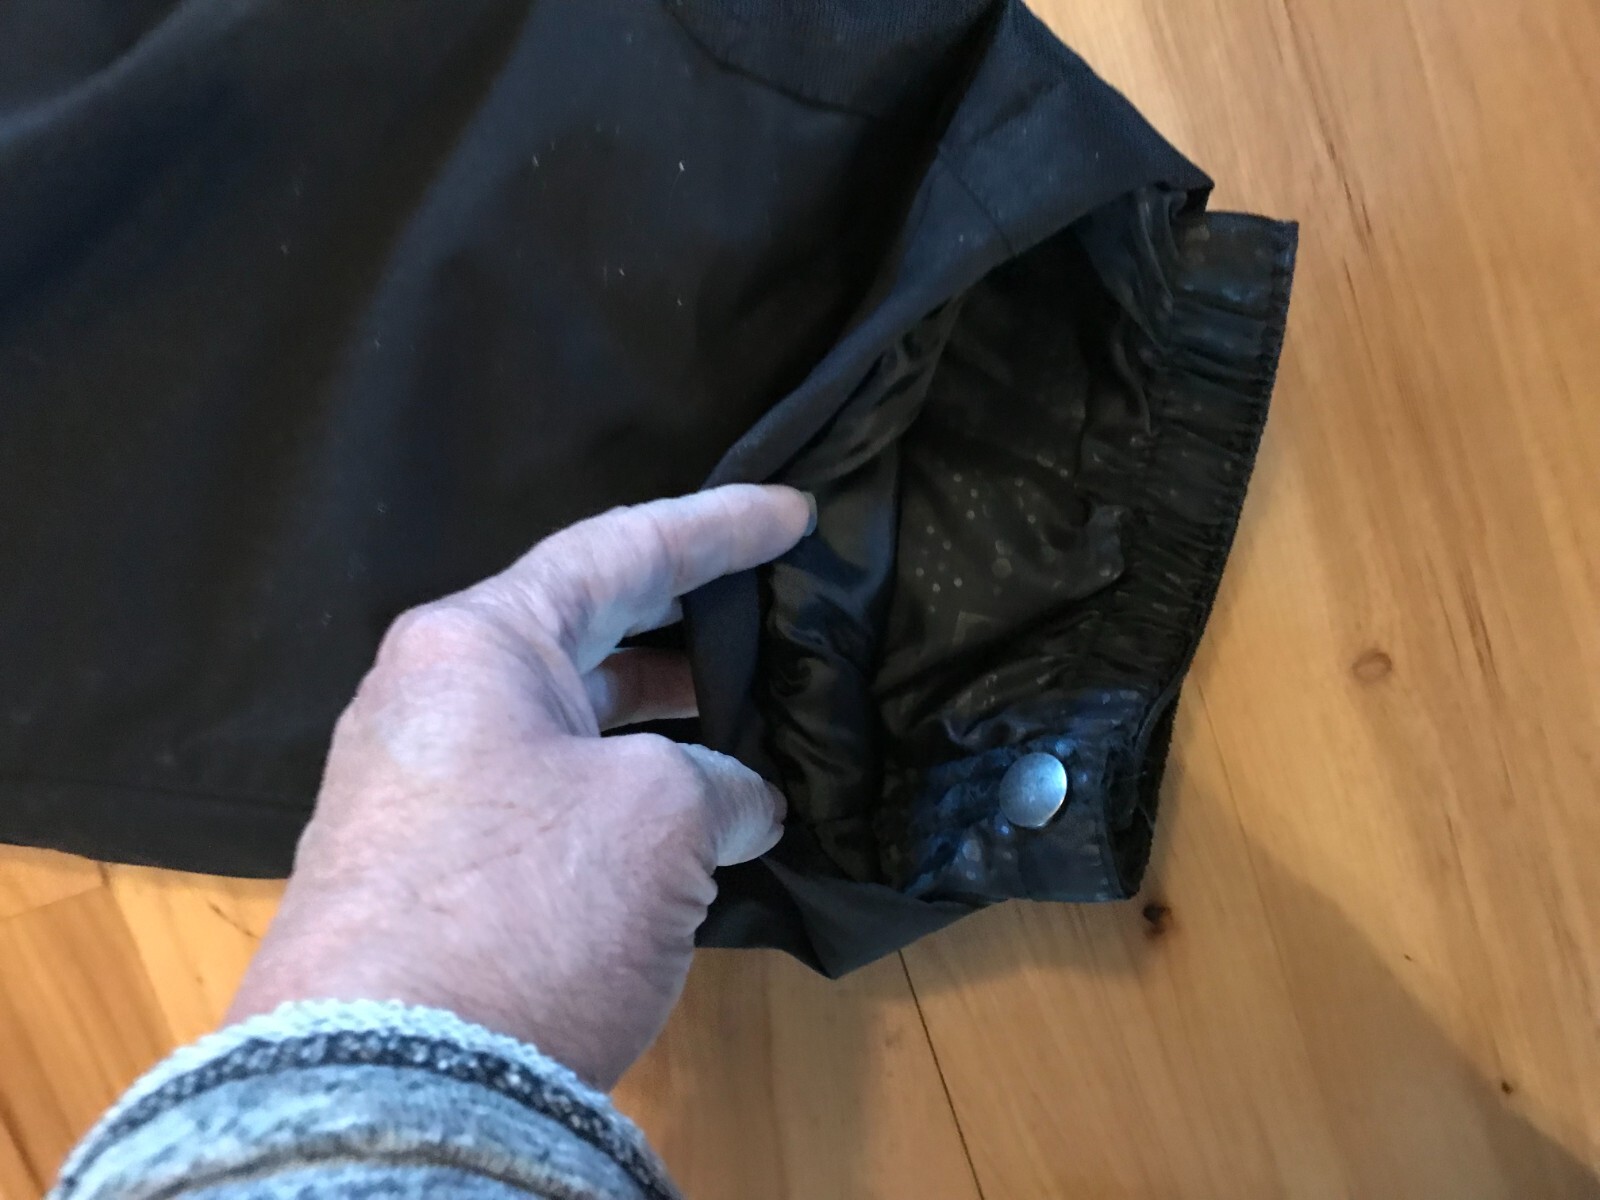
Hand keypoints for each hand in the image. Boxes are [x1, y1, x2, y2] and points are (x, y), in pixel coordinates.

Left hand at [227, 484, 812, 1087]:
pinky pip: (548, 799)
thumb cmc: (530, 903)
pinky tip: (690, 832)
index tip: (794, 514)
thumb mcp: (660, 814)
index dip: (718, 527)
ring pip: (570, 728)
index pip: (618, 549)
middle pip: (587, 635)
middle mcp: (434, 699)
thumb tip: (736, 804)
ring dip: (663, 734)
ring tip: (751, 743)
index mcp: (476, 643)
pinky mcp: (427, 873)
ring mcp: (422, 790)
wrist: (393, 1085)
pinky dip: (625, 799)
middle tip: (774, 624)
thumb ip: (717, 781)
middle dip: (688, 634)